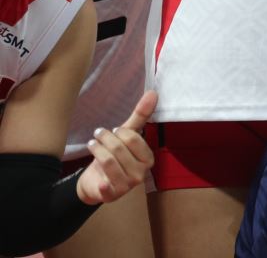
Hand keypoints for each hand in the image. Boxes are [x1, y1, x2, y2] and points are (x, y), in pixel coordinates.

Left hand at [75, 90, 155, 205]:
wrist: (95, 183)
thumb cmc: (115, 156)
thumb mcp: (126, 137)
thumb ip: (140, 117)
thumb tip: (152, 93)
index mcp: (148, 159)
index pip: (133, 139)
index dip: (120, 132)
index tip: (113, 130)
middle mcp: (141, 173)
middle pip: (118, 149)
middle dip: (105, 138)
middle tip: (98, 134)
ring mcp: (127, 186)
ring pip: (108, 161)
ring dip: (96, 150)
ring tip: (91, 144)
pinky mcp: (111, 195)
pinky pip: (107, 187)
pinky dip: (103, 184)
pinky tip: (100, 180)